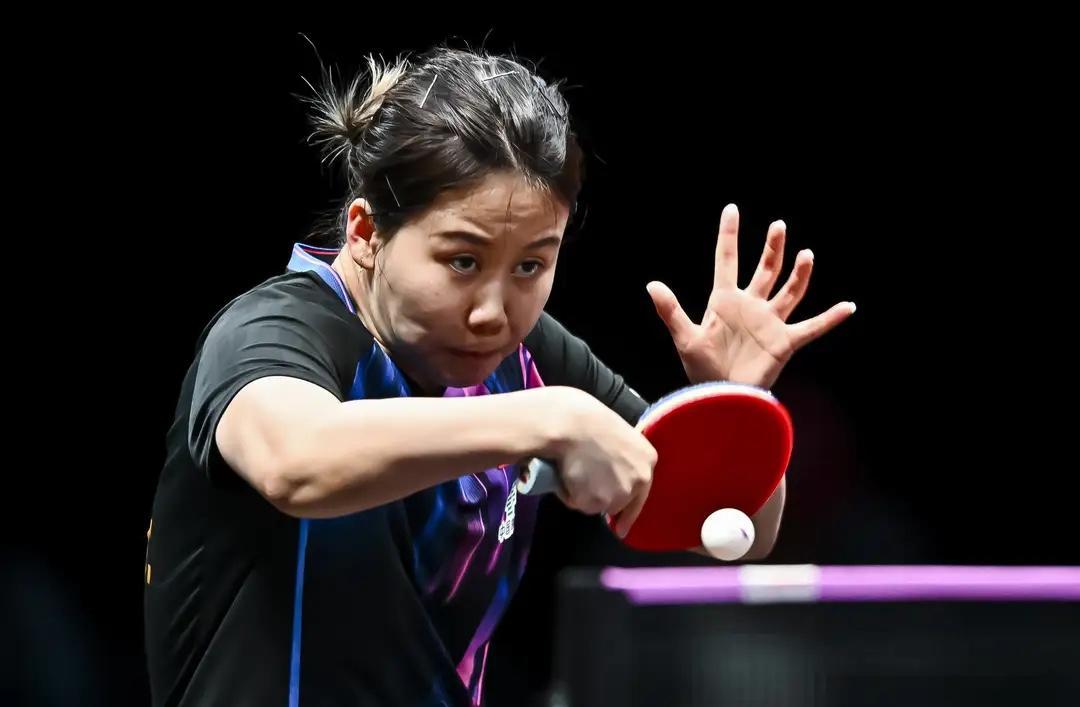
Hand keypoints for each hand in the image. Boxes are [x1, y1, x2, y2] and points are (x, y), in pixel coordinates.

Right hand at [542, 387, 656, 536]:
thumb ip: (622, 458)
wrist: (569, 425)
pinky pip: (579, 504)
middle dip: (603, 497)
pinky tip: (568, 475)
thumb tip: (610, 474)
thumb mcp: (618, 436)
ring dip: (585, 495)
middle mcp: (639, 480)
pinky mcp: (596, 502)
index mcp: (648, 459)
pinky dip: (571, 495)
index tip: (621, 529)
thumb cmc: (587, 420)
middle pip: (619, 502)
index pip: (642, 493)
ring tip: (574, 470)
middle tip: (585, 477)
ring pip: (597, 505)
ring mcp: (619, 493)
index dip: (629, 513)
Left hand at [647, 204, 854, 388]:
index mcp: (724, 301)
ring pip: (789, 290)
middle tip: (778, 226)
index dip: (729, 235)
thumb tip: (651, 284)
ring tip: (806, 253)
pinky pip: (812, 327)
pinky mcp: (784, 342)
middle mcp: (750, 306)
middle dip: (772, 248)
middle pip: (765, 269)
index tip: (732, 209)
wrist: (722, 399)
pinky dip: (830, 318)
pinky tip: (848, 306)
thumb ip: (670, 311)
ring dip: (799, 273)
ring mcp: (769, 323)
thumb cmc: (701, 370)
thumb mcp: (685, 338)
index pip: (727, 260)